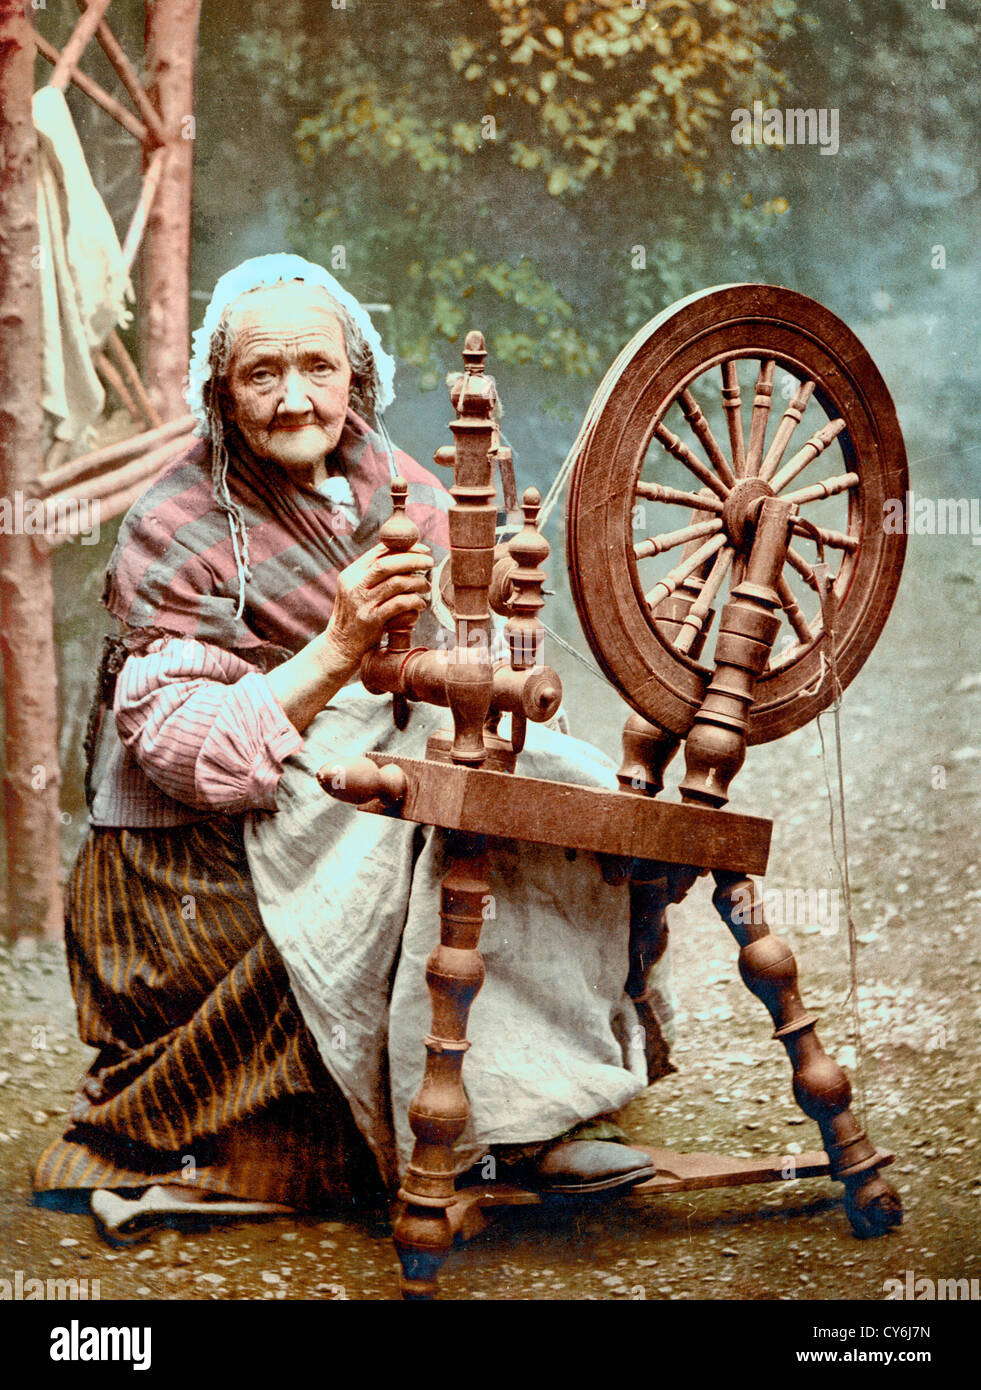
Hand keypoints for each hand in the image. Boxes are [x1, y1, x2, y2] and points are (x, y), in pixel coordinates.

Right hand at [324, 541, 433, 670]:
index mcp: (352, 573)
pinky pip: (399, 604)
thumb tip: (405, 557)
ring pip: (396, 583)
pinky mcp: (371, 620)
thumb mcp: (357, 590)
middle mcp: (355, 585)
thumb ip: (374, 575)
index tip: (423, 549)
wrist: (340, 646)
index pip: (379, 551)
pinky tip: (420, 604)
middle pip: (387, 564)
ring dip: (417, 582)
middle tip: (429, 563)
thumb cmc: (356, 616)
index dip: (404, 547)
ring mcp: (362, 603)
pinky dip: (414, 601)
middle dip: (413, 560)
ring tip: (426, 586)